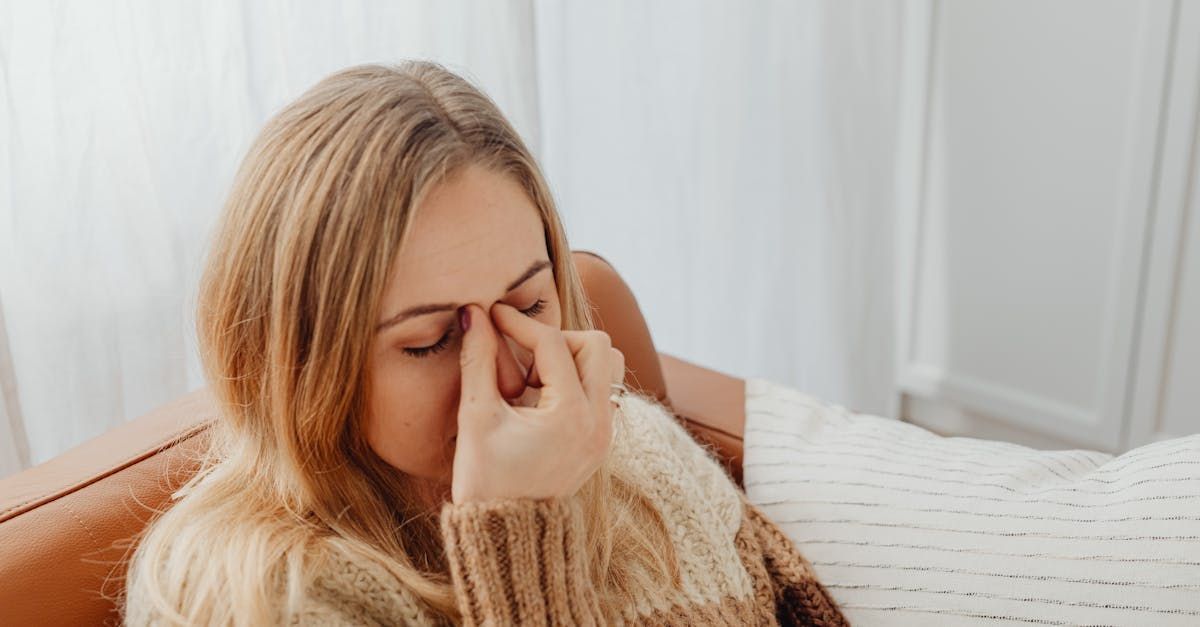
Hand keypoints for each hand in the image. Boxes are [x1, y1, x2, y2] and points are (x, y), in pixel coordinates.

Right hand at [450, 302, 624, 503]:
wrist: (506, 535)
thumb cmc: (485, 480)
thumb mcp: (476, 417)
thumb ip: (477, 360)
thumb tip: (473, 314)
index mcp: (570, 415)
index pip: (552, 344)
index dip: (517, 323)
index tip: (491, 316)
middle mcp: (598, 423)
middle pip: (597, 345)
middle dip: (557, 340)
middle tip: (522, 363)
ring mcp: (605, 434)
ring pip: (609, 367)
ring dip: (574, 360)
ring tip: (536, 381)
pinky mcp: (602, 441)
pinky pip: (604, 392)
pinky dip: (579, 382)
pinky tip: (542, 399)